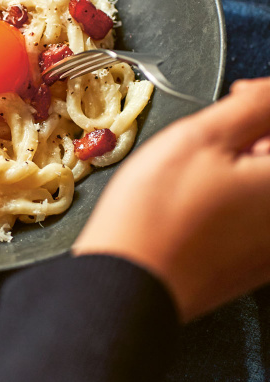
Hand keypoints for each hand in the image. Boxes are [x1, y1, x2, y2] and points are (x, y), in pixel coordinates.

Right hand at [73, 78, 269, 321]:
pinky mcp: (255, 265)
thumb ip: (257, 105)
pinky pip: (256, 215)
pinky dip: (238, 197)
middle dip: (257, 134)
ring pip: (263, 185)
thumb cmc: (156, 217)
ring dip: (246, 165)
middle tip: (217, 134)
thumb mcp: (203, 136)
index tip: (242, 97)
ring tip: (201, 170)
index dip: (266, 103)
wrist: (126, 284)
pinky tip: (202, 200)